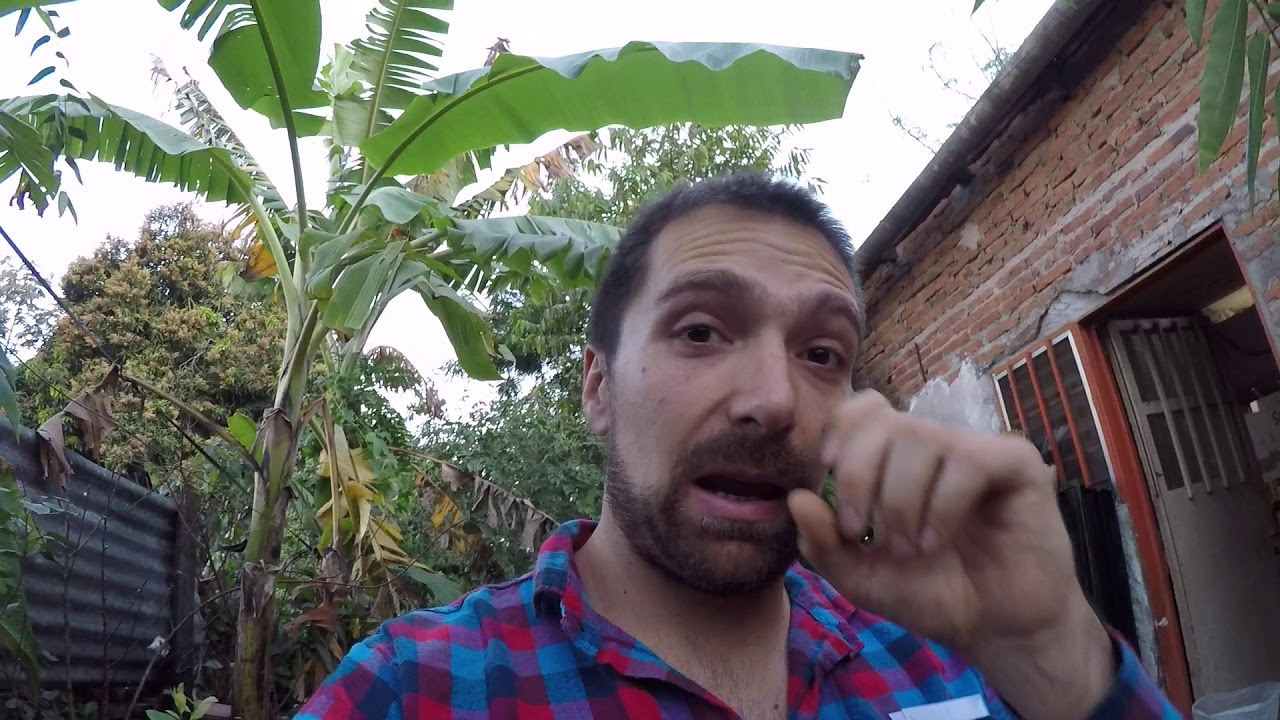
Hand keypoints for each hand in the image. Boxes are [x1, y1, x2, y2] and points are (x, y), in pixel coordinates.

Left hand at [787, 391, 1114, 719]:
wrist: (995, 628)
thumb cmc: (932, 593)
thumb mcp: (862, 577)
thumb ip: (824, 543)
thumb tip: (794, 498)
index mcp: (898, 457)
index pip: (865, 408)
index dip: (842, 429)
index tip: (828, 468)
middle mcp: (936, 444)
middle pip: (883, 422)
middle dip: (859, 476)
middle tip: (864, 533)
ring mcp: (977, 449)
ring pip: (921, 437)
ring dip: (902, 500)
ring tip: (910, 547)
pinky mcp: (1016, 464)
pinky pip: (968, 459)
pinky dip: (943, 505)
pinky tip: (938, 540)